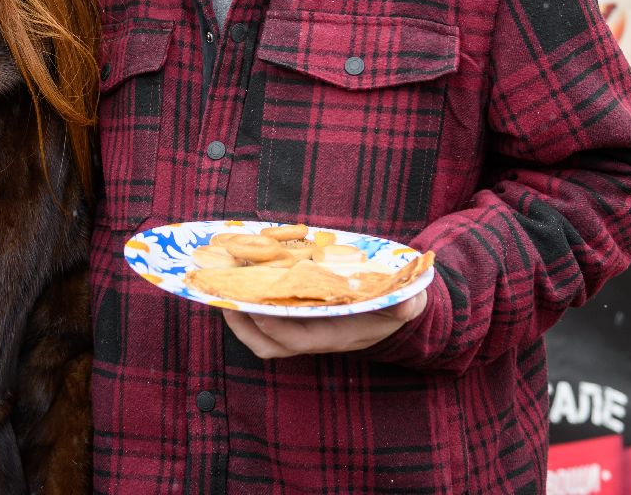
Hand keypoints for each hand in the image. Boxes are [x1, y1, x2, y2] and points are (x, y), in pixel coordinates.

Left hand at [221, 288, 427, 359]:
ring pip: (263, 339)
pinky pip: (267, 322)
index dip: (274, 326)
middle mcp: (316, 337)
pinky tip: (241, 285)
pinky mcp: (299, 320)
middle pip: (271, 345)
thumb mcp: (407, 302)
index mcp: (336, 335)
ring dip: (241, 320)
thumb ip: (405, 304)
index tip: (254, 306)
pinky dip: (250, 309)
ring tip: (223, 293)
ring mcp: (305, 331)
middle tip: (225, 298)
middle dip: (244, 326)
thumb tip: (405, 302)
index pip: (298, 340)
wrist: (396, 313)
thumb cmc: (397, 305)